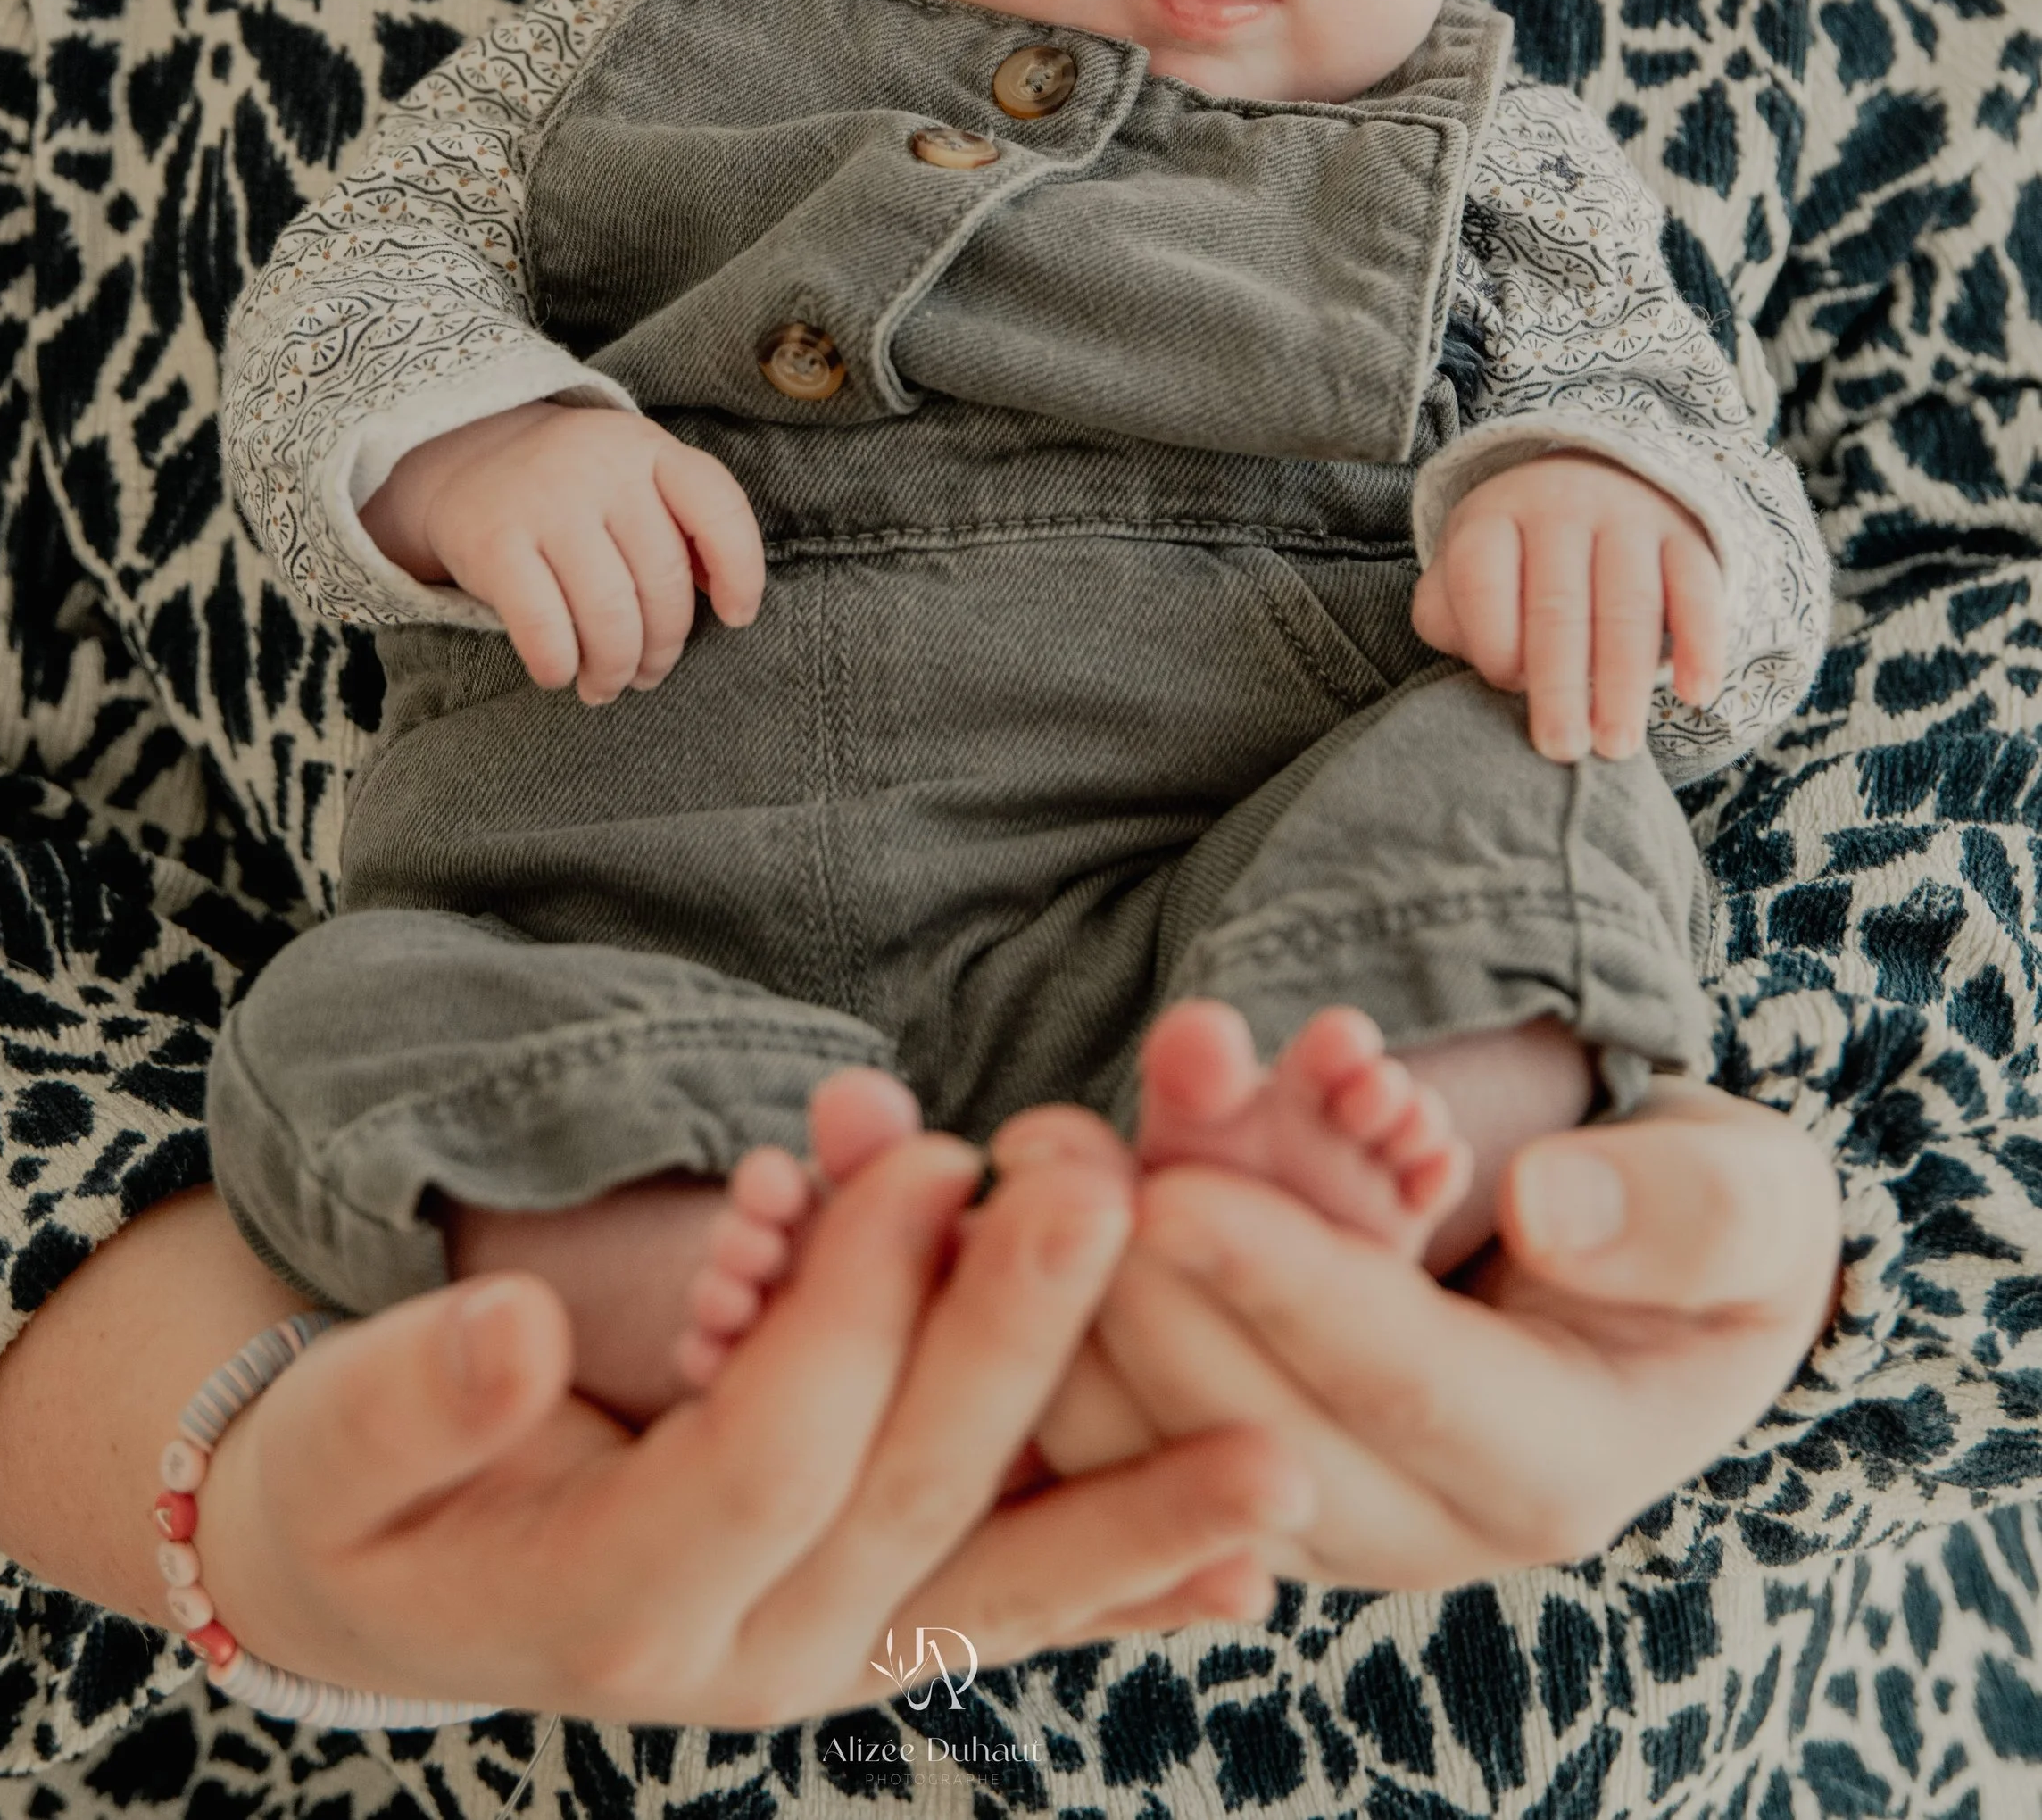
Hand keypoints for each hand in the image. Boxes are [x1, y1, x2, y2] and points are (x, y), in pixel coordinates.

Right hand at [187, 1136, 1313, 1721]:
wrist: (385, 1587)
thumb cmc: (357, 1486)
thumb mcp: (339, 1440)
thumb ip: (416, 1393)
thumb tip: (514, 1330)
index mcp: (604, 1603)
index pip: (769, 1448)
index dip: (850, 1299)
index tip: (922, 1150)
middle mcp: (736, 1662)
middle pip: (910, 1499)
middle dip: (1019, 1339)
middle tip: (1111, 1191)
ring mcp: (814, 1664)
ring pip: (996, 1582)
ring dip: (1136, 1509)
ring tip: (1281, 1457)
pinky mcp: (868, 1634)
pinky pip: (1010, 1610)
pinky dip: (1127, 1584)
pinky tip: (1247, 1559)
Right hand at [363, 401, 763, 701]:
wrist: (468, 454)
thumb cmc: (578, 488)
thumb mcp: (638, 475)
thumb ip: (686, 523)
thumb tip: (728, 601)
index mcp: (649, 450)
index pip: (719, 509)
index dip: (741, 572)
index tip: (737, 618)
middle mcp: (602, 469)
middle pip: (662, 582)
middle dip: (664, 646)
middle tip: (648, 671)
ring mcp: (546, 502)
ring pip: (608, 614)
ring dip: (614, 668)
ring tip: (606, 684)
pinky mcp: (494, 542)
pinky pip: (544, 627)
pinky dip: (559, 665)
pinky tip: (560, 672)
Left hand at [994, 1083, 1838, 1590]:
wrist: (1650, 1271)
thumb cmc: (1704, 1227)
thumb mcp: (1749, 1205)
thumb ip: (1676, 1214)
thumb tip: (1551, 1215)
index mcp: (1548, 1470)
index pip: (1395, 1380)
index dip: (1285, 1283)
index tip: (1174, 1193)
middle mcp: (1410, 1519)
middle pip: (1235, 1421)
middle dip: (1127, 1282)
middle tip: (1039, 1152)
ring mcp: (1299, 1500)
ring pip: (1134, 1434)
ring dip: (1043, 1297)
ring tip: (985, 1157)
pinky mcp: (1216, 1458)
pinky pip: (1092, 1415)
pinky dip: (1013, 1314)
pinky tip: (922, 1216)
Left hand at [1411, 452, 1726, 758]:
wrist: (1596, 479)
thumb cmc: (1518, 553)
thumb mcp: (1468, 566)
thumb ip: (1450, 613)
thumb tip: (1485, 666)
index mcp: (1495, 516)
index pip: (1481, 576)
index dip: (1492, 637)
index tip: (1506, 685)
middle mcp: (1561, 509)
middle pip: (1558, 604)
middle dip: (1560, 684)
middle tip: (1563, 748)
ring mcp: (1628, 519)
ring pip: (1629, 604)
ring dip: (1624, 681)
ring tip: (1617, 746)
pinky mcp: (1686, 538)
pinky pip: (1698, 590)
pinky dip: (1700, 644)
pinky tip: (1694, 693)